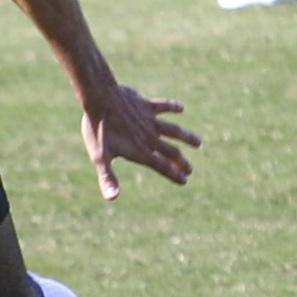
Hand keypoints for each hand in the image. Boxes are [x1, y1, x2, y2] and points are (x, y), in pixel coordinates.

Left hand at [81, 85, 199, 200]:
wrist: (100, 99)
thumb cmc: (98, 129)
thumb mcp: (100, 156)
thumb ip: (108, 178)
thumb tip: (112, 198)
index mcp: (140, 151)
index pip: (162, 167)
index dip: (174, 175)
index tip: (184, 180)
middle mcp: (149, 137)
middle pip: (171, 151)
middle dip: (181, 162)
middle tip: (190, 169)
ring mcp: (150, 120)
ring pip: (174, 130)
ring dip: (186, 137)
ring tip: (199, 142)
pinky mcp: (146, 104)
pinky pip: (164, 106)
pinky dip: (173, 107)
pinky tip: (181, 108)